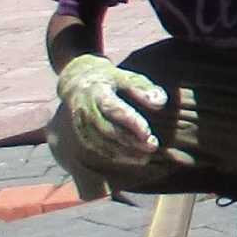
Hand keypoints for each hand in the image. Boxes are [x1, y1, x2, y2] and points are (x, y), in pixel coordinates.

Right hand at [58, 55, 175, 169]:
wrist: (77, 82)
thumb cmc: (108, 80)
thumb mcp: (125, 77)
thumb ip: (143, 88)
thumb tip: (160, 102)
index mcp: (97, 92)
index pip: (113, 109)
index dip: (131, 122)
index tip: (148, 133)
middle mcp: (85, 110)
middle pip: (107, 129)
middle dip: (130, 141)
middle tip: (152, 146)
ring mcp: (81, 124)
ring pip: (101, 143)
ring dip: (124, 153)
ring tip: (146, 157)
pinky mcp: (82, 135)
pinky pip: (98, 149)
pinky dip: (116, 157)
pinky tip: (133, 159)